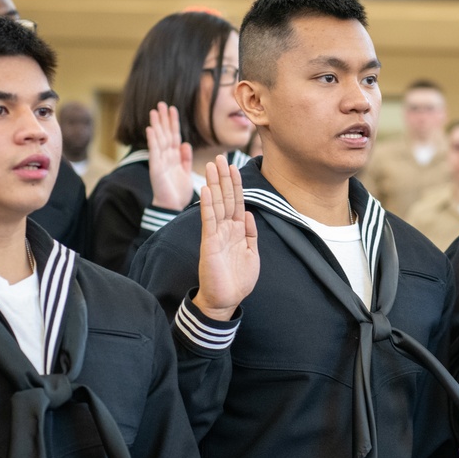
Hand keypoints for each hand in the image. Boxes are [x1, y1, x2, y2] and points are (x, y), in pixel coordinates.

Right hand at [145, 101, 192, 210]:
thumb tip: (186, 144)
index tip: (172, 108)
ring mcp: (160, 162)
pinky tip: (151, 130)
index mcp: (174, 158)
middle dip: (163, 119)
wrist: (173, 208)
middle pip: (165, 134)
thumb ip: (185, 159)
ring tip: (154, 112)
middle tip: (161, 104)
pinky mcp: (156, 169)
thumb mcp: (186, 173)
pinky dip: (153, 141)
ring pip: (159, 140)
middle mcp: (166, 157)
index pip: (173, 136)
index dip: (173, 123)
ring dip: (157, 126)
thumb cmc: (178, 192)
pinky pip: (154, 153)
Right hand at [193, 155, 258, 320]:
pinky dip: (208, 204)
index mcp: (237, 230)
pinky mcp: (209, 242)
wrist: (226, 300)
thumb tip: (249, 213)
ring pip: (216, 204)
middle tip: (220, 157)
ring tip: (212, 166)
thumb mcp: (251, 253)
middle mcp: (225, 229)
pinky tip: (206, 189)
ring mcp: (216, 234)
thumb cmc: (238, 280)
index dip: (235, 184)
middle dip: (223, 178)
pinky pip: (208, 219)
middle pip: (225, 198)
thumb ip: (250, 233)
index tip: (233, 166)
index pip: (236, 202)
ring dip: (214, 184)